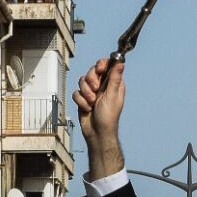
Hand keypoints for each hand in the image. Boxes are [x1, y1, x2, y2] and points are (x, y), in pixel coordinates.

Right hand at [72, 58, 125, 177]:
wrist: (97, 132)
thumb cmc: (108, 117)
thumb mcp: (113, 95)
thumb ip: (115, 78)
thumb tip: (120, 63)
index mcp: (113, 83)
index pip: (106, 65)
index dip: (101, 65)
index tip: (99, 69)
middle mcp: (102, 85)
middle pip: (92, 71)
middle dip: (91, 81)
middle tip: (95, 90)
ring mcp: (92, 92)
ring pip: (82, 81)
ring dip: (86, 93)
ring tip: (92, 102)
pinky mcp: (82, 99)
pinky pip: (76, 93)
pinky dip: (81, 101)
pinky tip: (87, 108)